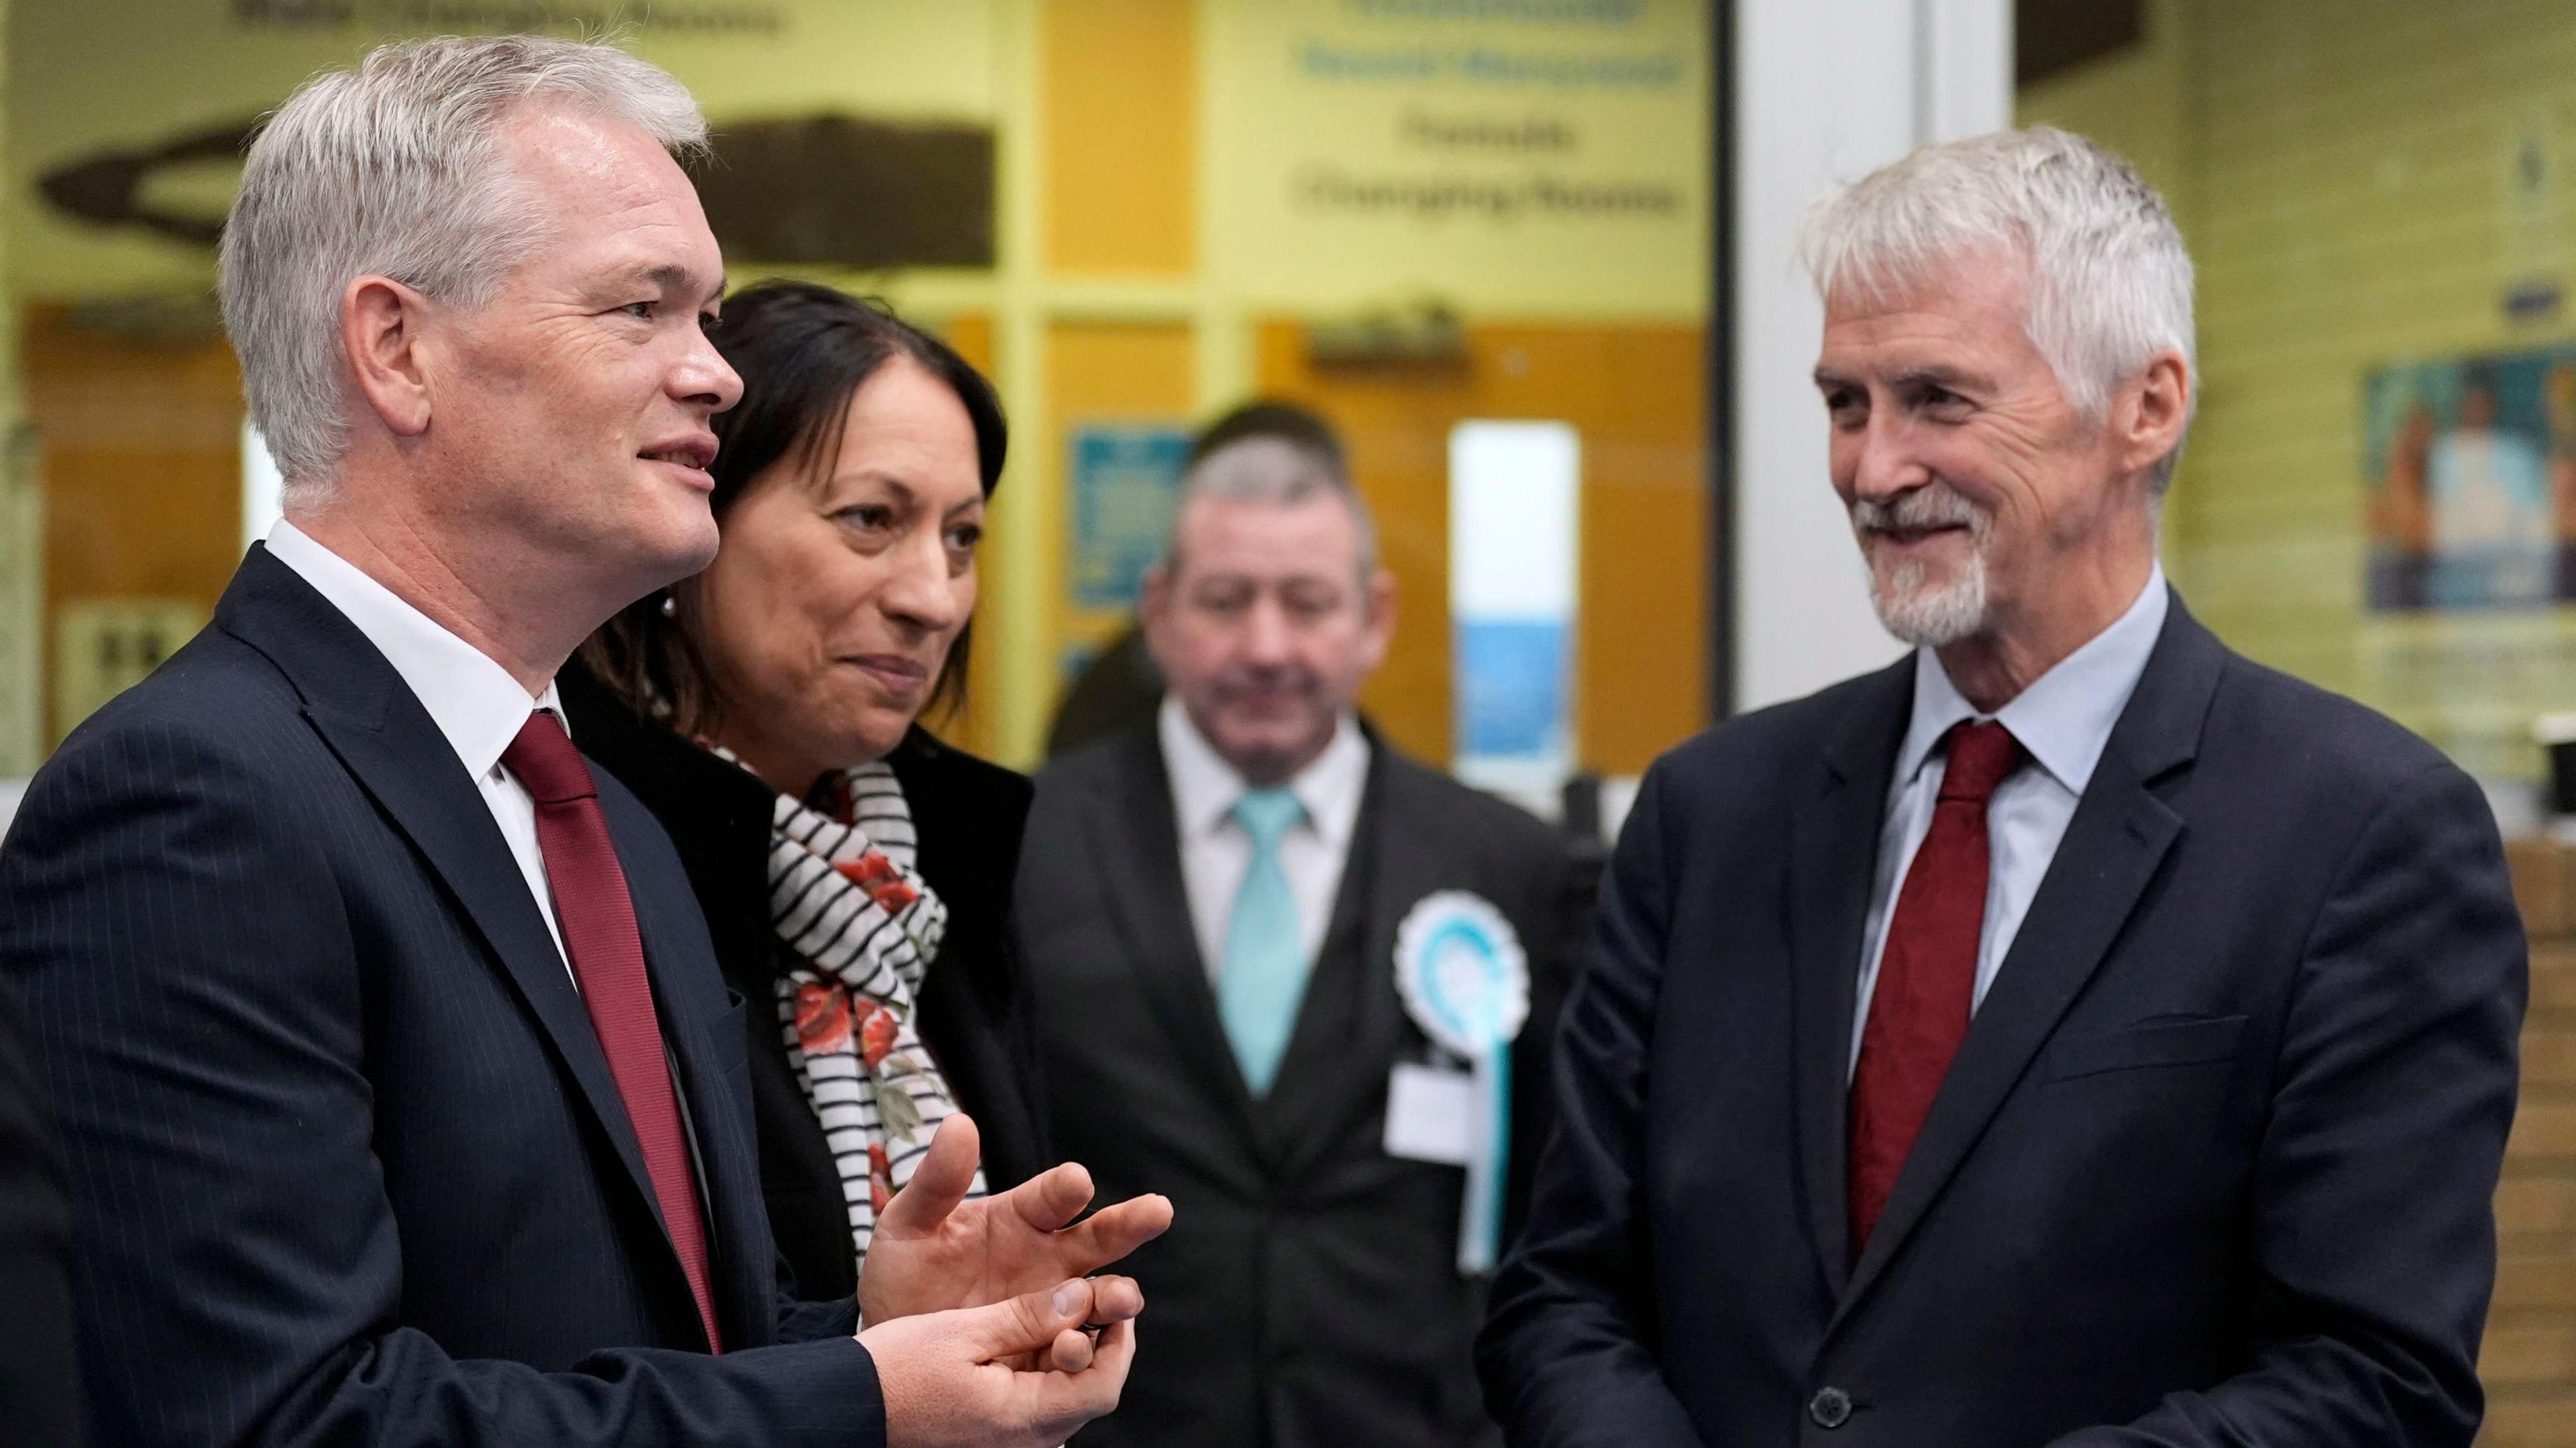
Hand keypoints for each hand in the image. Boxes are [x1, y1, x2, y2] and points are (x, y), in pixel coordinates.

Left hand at [859, 1114, 1173, 1333]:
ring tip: (1121, 1299)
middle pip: (1101, 1236)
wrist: (896, 1347)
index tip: (1076, 1182)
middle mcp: (1050, 1256)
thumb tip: (959, 1122)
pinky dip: (1089, 1349)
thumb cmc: (905, 1277)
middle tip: (1157, 1211)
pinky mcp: (1051, 1348)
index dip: (1067, 1187)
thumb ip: (936, 1181)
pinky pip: (1083, 1349)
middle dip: (1130, 1223)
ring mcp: (1055, 1306)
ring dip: (1117, 1295)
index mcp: (1021, 1216)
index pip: (1054, 1194)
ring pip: (1103, 1295)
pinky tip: (1080, 1348)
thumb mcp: (907, 1225)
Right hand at [864, 1277, 1135, 1447]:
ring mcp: (1009, 1438)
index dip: (1119, 1341)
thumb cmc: (894, 1373)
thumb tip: (1080, 1296)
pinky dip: (1043, 1362)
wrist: (846, 1408)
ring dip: (1071, 1349)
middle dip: (1098, 1341)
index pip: (1102, 1387)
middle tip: (1090, 1296)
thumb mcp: (963, 1331)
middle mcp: (1023, 1438)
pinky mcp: (993, 1430)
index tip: (1112, 1299)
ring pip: (1065, 1392)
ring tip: (1059, 1306)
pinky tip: (1028, 1330)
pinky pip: (1036, 1397)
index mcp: (1022, 1418)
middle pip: (1089, 1391)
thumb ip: (1026, 1316)